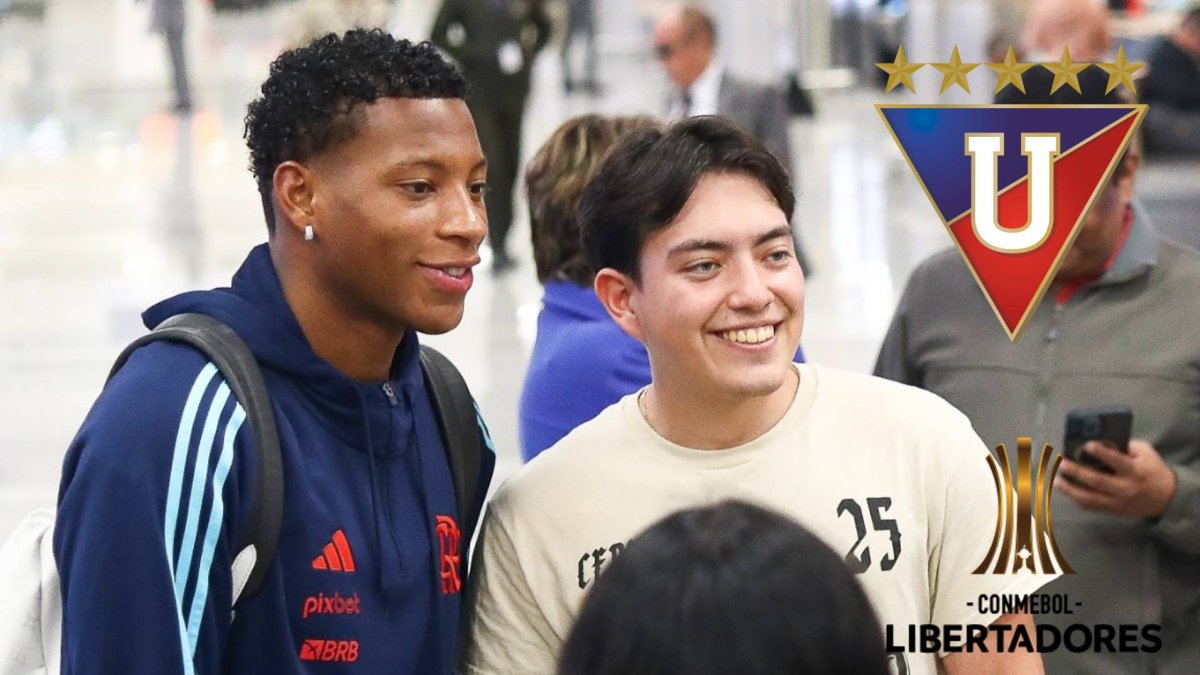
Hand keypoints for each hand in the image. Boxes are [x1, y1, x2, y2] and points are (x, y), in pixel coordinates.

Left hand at [1055, 440, 1176, 518]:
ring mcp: (1118, 502)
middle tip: (1061, 463)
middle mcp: (1125, 488)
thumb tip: (1101, 439)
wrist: (1167, 498)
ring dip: (1070, 489)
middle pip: (1098, 481)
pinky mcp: (1112, 510)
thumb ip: (1126, 446)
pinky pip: (1091, 507)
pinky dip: (1076, 498)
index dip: (1103, 453)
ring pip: (1090, 498)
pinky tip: (1065, 490)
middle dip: (1078, 472)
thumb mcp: (1146, 453)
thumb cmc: (1153, 469)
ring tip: (1056, 479)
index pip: (1118, 462)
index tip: (1087, 445)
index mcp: (1136, 471)